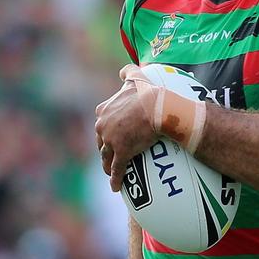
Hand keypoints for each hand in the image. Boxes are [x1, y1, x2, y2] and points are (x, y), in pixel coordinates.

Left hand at [95, 65, 158, 191]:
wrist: (158, 107)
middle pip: (101, 141)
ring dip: (107, 165)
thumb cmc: (148, 93)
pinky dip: (116, 179)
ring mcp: (111, 140)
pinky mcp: (121, 153)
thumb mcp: (135, 78)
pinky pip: (117, 169)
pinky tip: (116, 187)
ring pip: (106, 156)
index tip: (109, 136)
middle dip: (104, 148)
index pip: (101, 124)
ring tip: (111, 171)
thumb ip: (127, 72)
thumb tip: (122, 70)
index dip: (105, 131)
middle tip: (111, 154)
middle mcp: (103, 126)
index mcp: (103, 111)